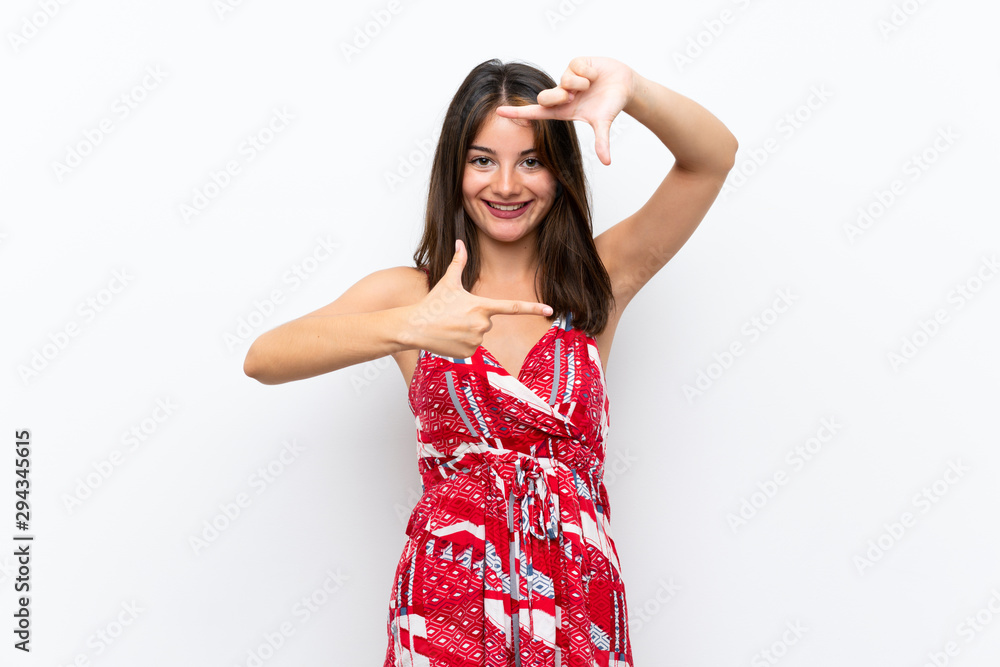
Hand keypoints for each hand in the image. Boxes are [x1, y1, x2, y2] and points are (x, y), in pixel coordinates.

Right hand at [406, 239, 553, 358]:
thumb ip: (458, 262)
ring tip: (449, 327)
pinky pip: (471, 347)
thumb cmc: (432, 303)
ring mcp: (475, 341)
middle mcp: (482, 325)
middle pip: (487, 321)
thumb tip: (460, 242)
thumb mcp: (448, 282)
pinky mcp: (468, 353)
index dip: (533, 307)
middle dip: (474, 318)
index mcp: (481, 306)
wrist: (414, 327)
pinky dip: (461, 343)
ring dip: (467, 331)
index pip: (512, 307)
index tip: (550, 309)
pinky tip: (448, 338)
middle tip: (454, 316)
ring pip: (479, 335)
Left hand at [495, 56, 635, 165]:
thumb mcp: (603, 123)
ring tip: (591, 85)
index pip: (535, 112)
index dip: (517, 112)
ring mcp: (566, 79)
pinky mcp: (575, 64)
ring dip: (580, 83)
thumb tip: (607, 162)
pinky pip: (575, 67)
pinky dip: (588, 72)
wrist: (624, 85)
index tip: (499, 112)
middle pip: (544, 97)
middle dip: (559, 97)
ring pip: (563, 80)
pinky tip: (594, 75)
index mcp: (562, 110)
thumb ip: (602, 142)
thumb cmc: (610, 104)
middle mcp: (561, 94)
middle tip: (574, 96)